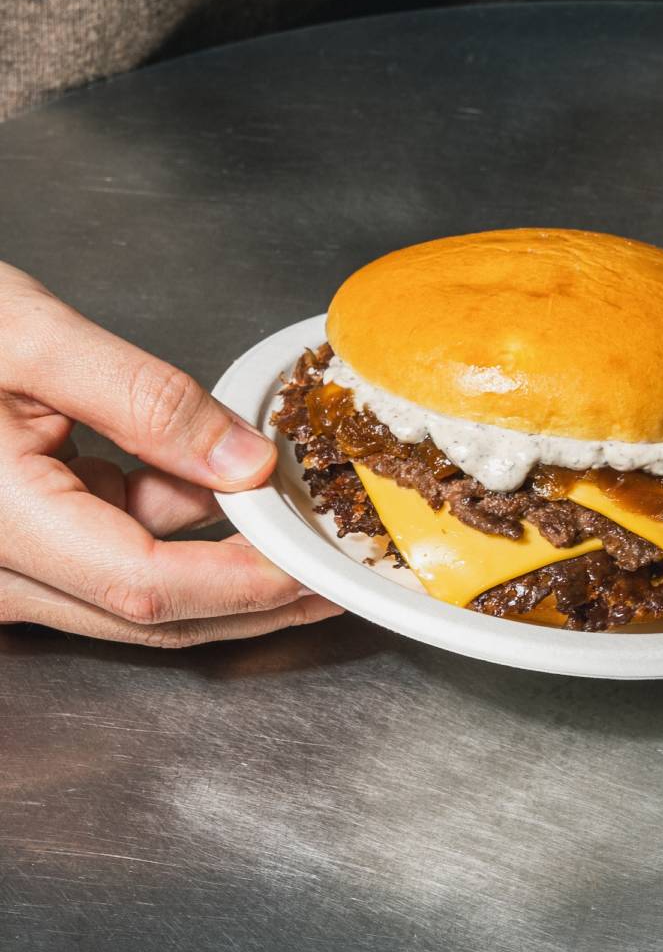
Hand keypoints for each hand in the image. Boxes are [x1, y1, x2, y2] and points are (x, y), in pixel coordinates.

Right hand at [0, 262, 340, 646]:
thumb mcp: (32, 338)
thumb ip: (145, 399)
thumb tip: (247, 461)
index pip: (147, 584)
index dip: (245, 583)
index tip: (318, 562)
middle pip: (151, 612)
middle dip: (256, 596)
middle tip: (340, 570)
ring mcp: (6, 566)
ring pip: (137, 591)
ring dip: (224, 562)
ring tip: (300, 517)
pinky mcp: (21, 543)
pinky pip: (112, 551)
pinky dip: (176, 525)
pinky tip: (221, 484)